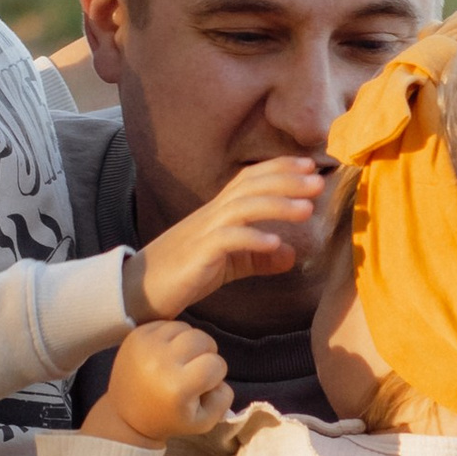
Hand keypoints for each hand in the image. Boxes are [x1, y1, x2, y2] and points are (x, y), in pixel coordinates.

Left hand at [93, 320, 234, 449]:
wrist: (127, 414)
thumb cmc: (170, 418)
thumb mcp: (204, 422)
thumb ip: (223, 399)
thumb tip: (220, 377)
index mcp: (177, 387)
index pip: (216, 364)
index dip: (216, 375)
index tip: (203, 385)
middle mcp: (160, 362)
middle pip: (203, 339)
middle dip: (206, 353)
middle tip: (195, 368)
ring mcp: (146, 345)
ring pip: (185, 327)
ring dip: (189, 342)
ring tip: (180, 360)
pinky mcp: (135, 335)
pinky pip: (168, 324)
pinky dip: (173, 336)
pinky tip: (166, 353)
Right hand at [129, 156, 324, 320]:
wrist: (138, 291)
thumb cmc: (183, 274)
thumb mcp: (227, 265)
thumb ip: (258, 259)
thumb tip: (291, 255)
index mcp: (218, 211)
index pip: (250, 178)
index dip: (279, 167)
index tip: (310, 164)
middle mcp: (211, 214)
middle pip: (251, 185)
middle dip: (286, 179)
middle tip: (319, 180)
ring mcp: (203, 232)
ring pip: (243, 207)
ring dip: (276, 204)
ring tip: (307, 209)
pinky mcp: (197, 255)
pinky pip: (227, 240)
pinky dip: (252, 239)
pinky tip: (274, 244)